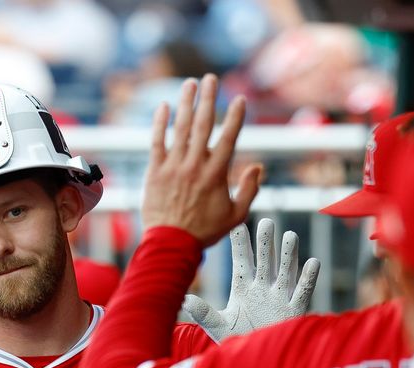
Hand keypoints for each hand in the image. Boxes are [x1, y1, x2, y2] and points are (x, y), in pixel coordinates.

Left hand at [140, 74, 260, 243]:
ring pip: (180, 128)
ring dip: (186, 103)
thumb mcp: (236, 215)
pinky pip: (157, 142)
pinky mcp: (155, 171)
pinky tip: (163, 106)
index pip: (229, 137)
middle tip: (210, 78)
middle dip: (208, 98)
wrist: (171, 244)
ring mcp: (174, 166)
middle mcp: (195, 164)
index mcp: (216, 173)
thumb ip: (250, 190)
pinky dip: (160, 123)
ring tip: (189, 83)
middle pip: (203, 124)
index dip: (235, 116)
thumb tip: (258, 167)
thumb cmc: (204, 231)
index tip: (239, 99)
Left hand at [179, 218, 320, 341]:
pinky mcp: (293, 311)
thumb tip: (185, 300)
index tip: (237, 225)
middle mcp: (263, 288)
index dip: (240, 244)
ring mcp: (279, 298)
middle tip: (266, 222)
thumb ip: (203, 312)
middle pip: (265, 260)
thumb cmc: (238, 340)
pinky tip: (312, 262)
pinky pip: (303, 291)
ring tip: (290, 235)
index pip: (242, 261)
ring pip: (285, 271)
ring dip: (288, 255)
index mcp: (243, 288)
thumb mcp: (218, 325)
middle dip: (266, 243)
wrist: (257, 360)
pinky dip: (308, 278)